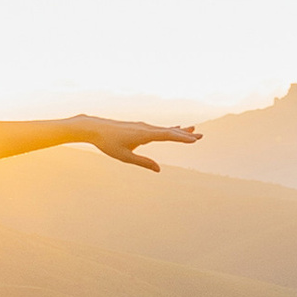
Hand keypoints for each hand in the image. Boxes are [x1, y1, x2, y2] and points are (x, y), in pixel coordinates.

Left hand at [75, 117, 201, 174]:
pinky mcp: (140, 127)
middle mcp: (146, 128)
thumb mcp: (125, 157)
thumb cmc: (108, 143)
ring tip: (193, 130)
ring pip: (165, 129)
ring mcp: (143, 126)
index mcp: (144, 134)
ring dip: (179, 131)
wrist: (95, 128)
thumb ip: (143, 163)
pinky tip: (174, 128)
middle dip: (185, 134)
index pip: (167, 136)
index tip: (194, 140)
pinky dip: (169, 129)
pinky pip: (158, 129)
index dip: (182, 138)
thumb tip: (158, 169)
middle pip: (169, 131)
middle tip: (201, 136)